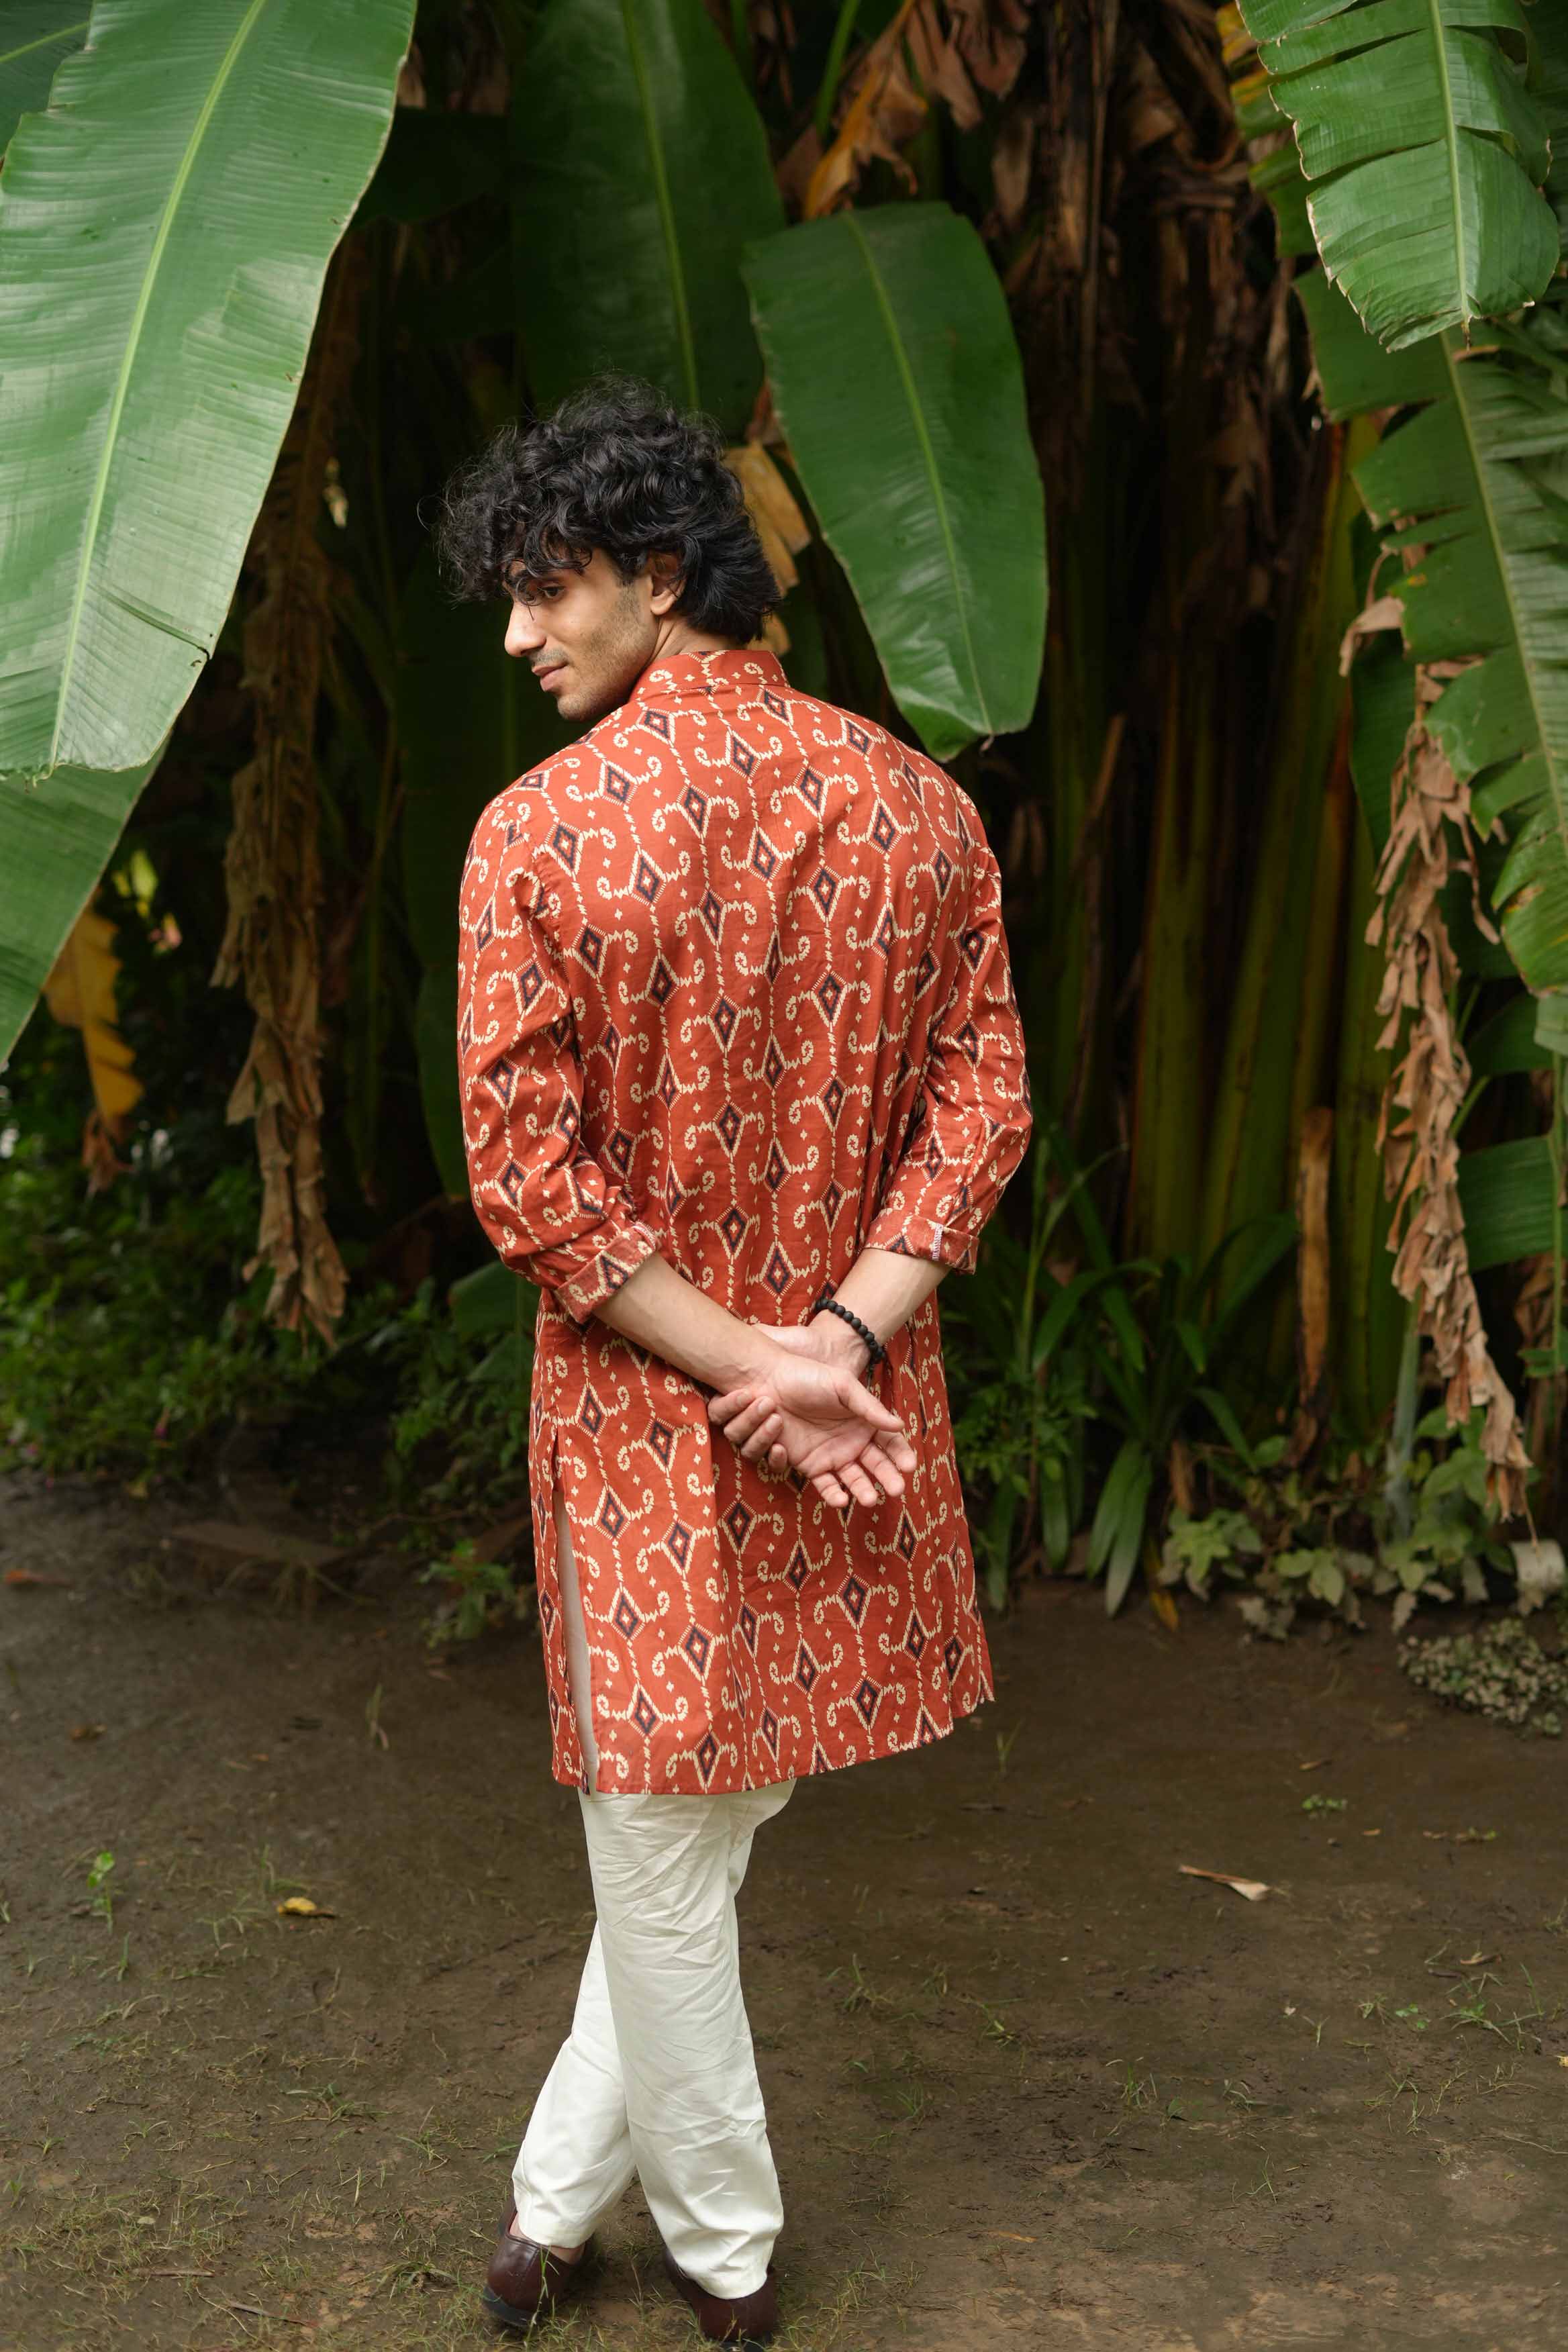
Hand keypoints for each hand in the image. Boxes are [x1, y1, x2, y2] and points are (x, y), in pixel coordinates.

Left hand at [707, 1323, 915, 1508]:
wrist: (769, 1382)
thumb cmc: (808, 1378)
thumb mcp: (843, 1386)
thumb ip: (869, 1407)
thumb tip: (899, 1425)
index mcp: (864, 1422)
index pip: (890, 1442)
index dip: (901, 1455)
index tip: (909, 1467)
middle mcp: (851, 1442)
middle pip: (876, 1465)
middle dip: (887, 1478)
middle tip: (896, 1490)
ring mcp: (830, 1455)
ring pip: (852, 1479)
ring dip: (862, 1490)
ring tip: (869, 1499)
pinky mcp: (807, 1465)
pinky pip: (824, 1484)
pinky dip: (832, 1493)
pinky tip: (841, 1498)